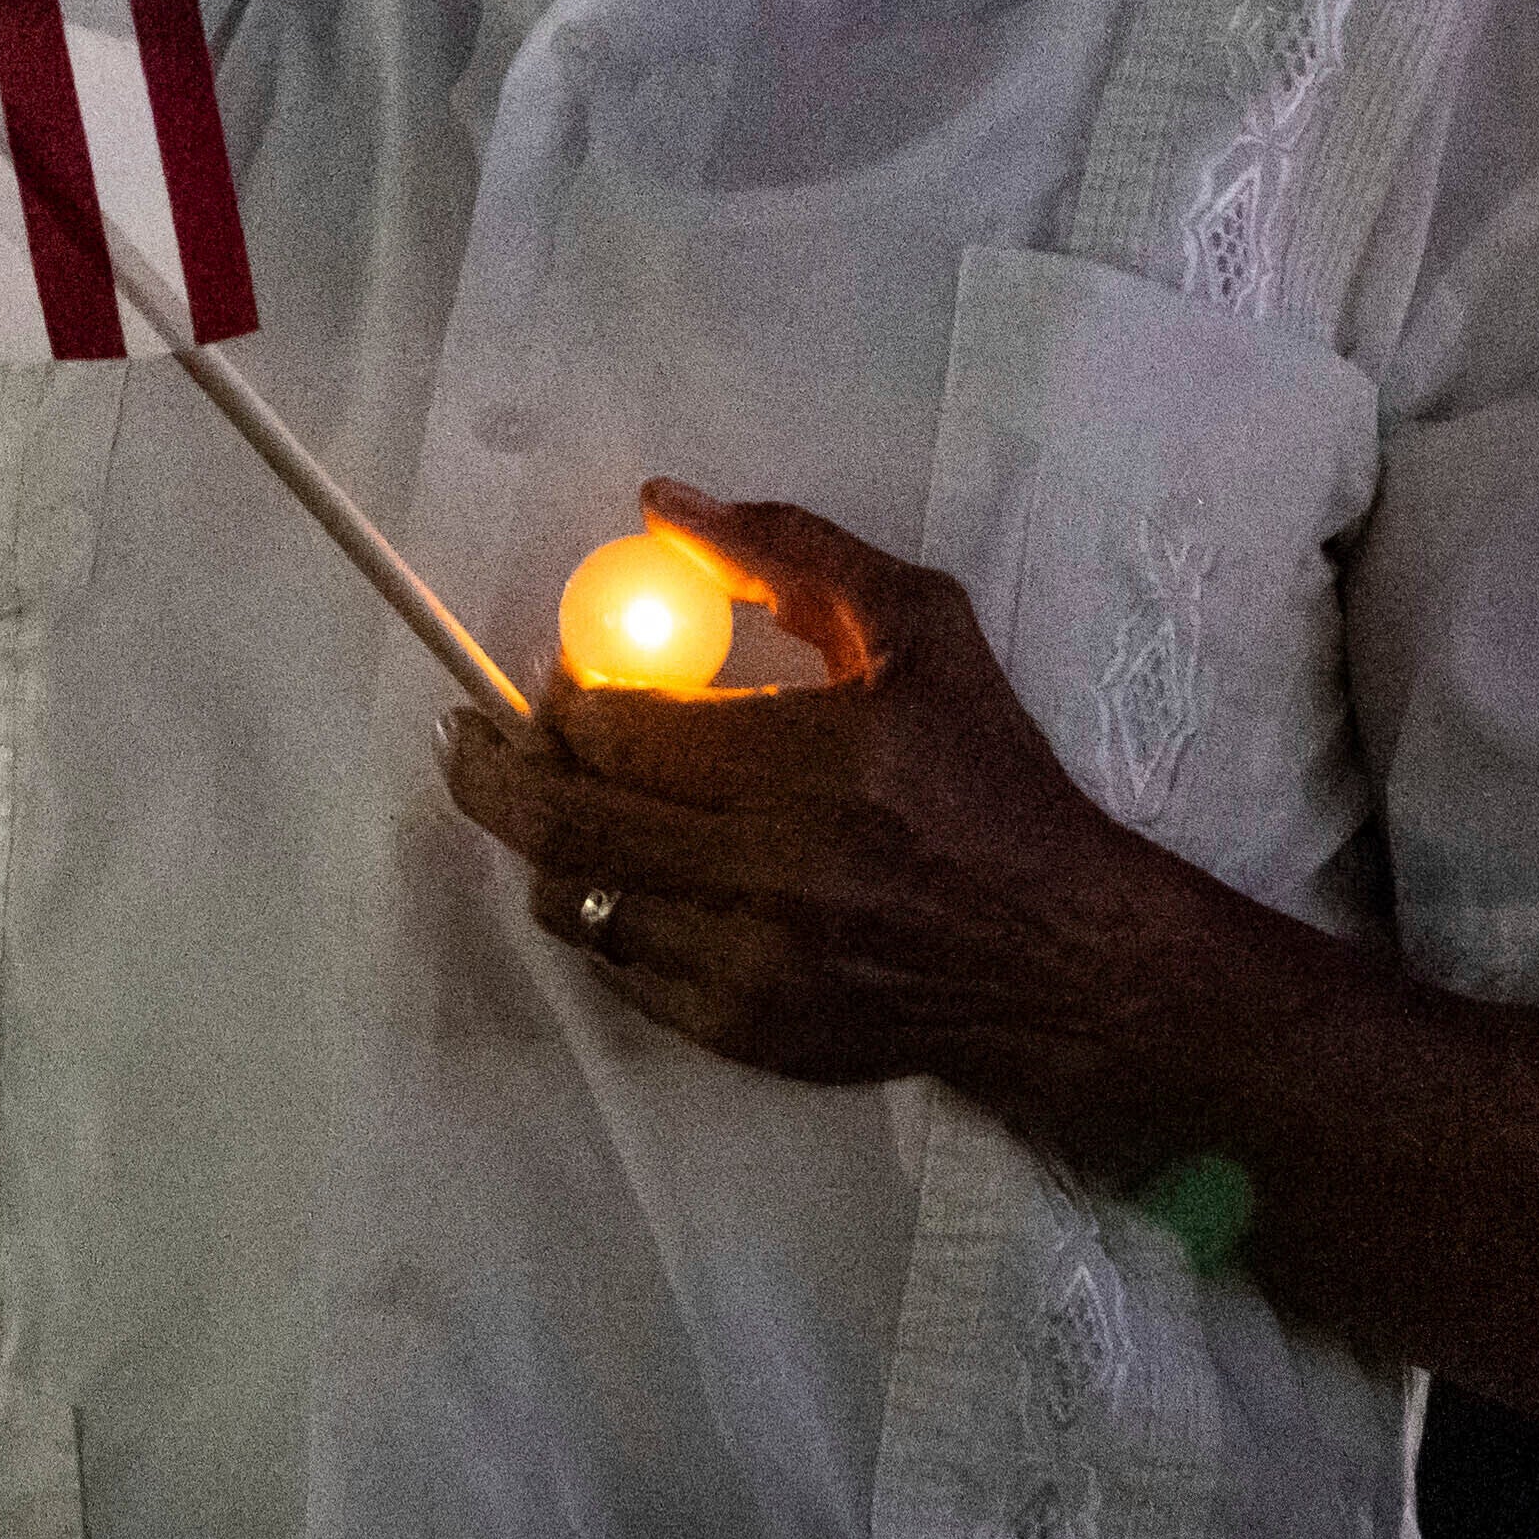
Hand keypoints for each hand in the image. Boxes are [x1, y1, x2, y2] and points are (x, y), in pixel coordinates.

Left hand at [429, 484, 1201, 1113]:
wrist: (1064, 958)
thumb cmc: (992, 781)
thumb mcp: (920, 630)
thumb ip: (790, 552)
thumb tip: (662, 506)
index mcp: (812, 762)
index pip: (614, 729)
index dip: (561, 696)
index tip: (561, 677)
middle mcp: (771, 871)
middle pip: (564, 824)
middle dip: (495, 773)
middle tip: (474, 739)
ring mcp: (752, 966)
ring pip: (576, 903)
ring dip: (543, 847)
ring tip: (551, 804)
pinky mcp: (749, 1033)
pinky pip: (621, 971)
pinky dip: (603, 917)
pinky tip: (623, 878)